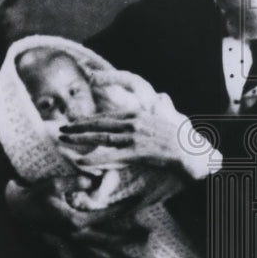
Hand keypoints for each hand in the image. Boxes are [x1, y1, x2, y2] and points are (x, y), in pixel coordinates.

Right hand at [5, 177, 146, 257]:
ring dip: (117, 257)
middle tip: (148, 236)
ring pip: (98, 252)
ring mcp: (71, 241)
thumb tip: (93, 182)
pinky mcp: (65, 243)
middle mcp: (76, 235)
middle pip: (108, 238)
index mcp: (75, 221)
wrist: (17, 209)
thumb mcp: (54, 184)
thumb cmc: (36, 194)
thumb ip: (75, 183)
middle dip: (128, 237)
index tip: (139, 201)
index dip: (124, 208)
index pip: (106, 215)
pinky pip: (80, 257)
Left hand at [59, 71, 217, 176]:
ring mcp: (136, 137)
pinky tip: (81, 161)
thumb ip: (166, 106)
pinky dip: (96, 159)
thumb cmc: (186, 137)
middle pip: (101, 123)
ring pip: (102, 137)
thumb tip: (163, 95)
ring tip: (64, 142)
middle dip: (79, 127)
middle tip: (62, 130)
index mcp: (141, 114)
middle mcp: (135, 122)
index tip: (76, 122)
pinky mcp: (139, 151)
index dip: (91, 118)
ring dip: (81, 139)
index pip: (109, 115)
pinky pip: (112, 156)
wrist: (195, 152)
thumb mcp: (175, 116)